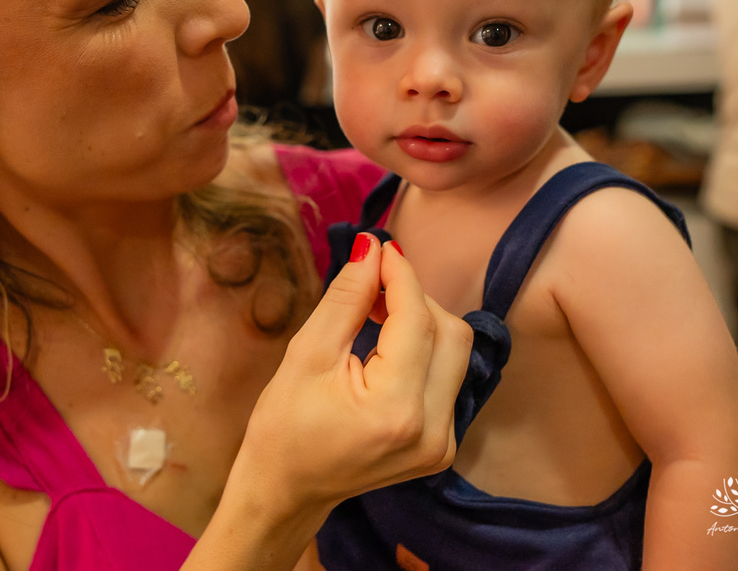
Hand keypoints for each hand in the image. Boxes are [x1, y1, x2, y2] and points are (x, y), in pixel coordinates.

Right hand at [236, 234, 472, 516]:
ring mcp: (443, 442)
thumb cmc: (283, 428)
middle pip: (449, 332)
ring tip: (375, 313)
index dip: (401, 275)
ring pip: (454, 352)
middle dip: (413, 297)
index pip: (417, 319)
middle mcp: (433, 430)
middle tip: (371, 283)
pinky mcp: (443, 445)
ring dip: (421, 320)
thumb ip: (345, 299)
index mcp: (395, 410)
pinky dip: (423, 349)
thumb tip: (372, 248)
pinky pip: (447, 376)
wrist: (286, 492)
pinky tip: (386, 345)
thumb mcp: (305, 355)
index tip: (379, 244)